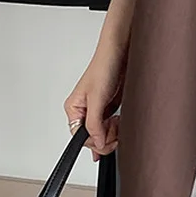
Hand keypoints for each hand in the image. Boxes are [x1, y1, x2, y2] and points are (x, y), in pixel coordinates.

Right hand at [64, 43, 125, 161]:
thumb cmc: (104, 67)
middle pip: (92, 137)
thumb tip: (97, 143)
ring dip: (112, 133)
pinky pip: (111, 125)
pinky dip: (117, 127)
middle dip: (105, 137)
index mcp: (74, 108)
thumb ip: (94, 123)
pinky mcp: (109, 107)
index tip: (107, 142)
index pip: (80, 136)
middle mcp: (84, 110)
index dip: (95, 142)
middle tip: (115, 130)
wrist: (121, 53)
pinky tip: (120, 121)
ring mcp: (97, 109)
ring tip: (118, 122)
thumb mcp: (97, 98)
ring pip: (103, 132)